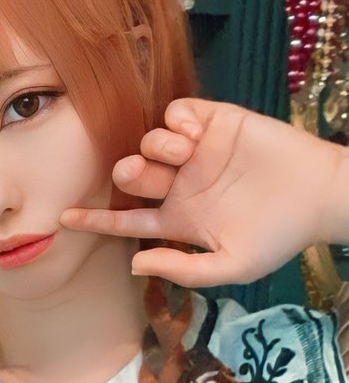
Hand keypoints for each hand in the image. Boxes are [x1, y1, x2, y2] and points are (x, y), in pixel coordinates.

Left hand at [60, 99, 348, 285]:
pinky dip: (176, 120)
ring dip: (157, 147)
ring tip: (187, 154)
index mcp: (179, 220)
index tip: (64, 218)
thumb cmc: (279, 235)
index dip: (96, 220)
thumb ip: (184, 269)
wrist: (319, 195)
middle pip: (132, 177)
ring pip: (150, 142)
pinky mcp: (215, 122)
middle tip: (142, 174)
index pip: (128, 221)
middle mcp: (181, 185)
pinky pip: (177, 113)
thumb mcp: (232, 265)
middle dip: (128, 174)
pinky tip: (194, 134)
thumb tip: (134, 265)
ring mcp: (196, 153)